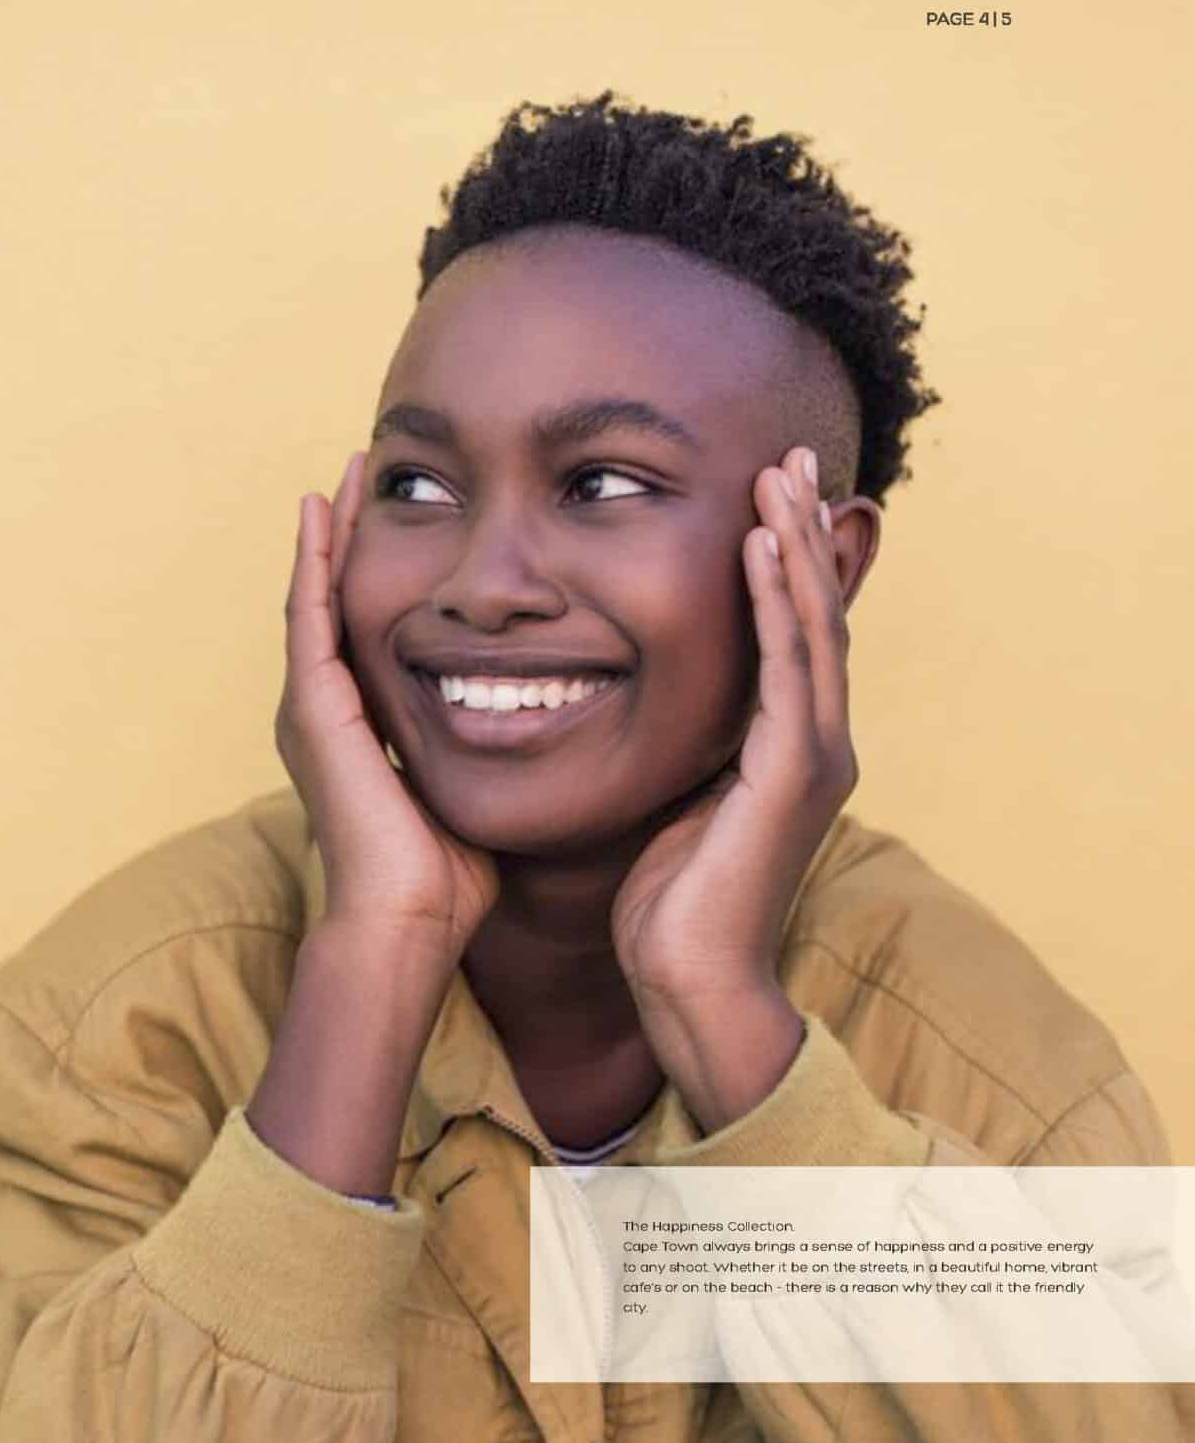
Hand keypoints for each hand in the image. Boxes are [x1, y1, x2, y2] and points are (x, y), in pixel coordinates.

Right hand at [278, 452, 498, 963]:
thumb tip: (545, 723)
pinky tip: (326, 508)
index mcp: (357, 730)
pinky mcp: (315, 709)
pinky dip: (317, 558)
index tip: (410, 519)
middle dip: (350, 537)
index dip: (379, 573)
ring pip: (315, 595)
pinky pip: (311, 613)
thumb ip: (490, 749)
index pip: (365, 631)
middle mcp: (322, 712)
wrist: (407, 922)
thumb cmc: (448, 878)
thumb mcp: (474, 788)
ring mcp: (311, 708)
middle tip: (366, 470)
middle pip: (335, 601)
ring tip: (346, 473)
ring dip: (332, 532)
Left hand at [612, 444, 854, 1123]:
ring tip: (779, 475)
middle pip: (814, 615)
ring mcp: (813, 758)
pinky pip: (789, 669)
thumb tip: (628, 703)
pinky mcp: (792, 776)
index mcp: (784, 750)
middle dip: (802, 533)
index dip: (780, 563)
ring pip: (812, 628)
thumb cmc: (666, 909)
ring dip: (795, 546)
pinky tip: (761, 546)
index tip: (765, 493)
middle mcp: (814, 744)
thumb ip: (674, 751)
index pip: (788, 635)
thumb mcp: (670, 806)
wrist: (688, 987)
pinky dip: (777, 603)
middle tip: (788, 456)